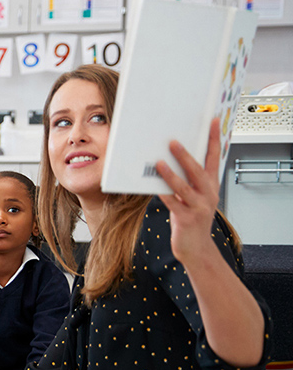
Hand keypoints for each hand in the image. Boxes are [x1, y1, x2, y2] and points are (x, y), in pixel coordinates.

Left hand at [155, 117, 221, 266]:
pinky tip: (154, 187)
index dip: (214, 140)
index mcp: (211, 185)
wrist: (196, 247)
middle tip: (174, 141)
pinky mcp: (187, 219)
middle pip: (199, 171)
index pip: (215, 158)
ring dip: (171, 174)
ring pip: (184, 187)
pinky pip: (173, 203)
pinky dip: (164, 194)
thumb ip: (188, 179)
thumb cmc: (192, 219)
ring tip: (159, 162)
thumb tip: (171, 158)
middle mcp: (208, 194)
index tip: (212, 122)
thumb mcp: (194, 196)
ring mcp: (199, 207)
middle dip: (186, 155)